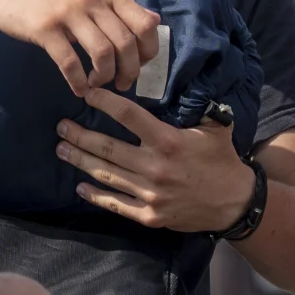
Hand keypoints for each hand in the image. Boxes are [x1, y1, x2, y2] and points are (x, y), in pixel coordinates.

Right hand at [0, 0, 162, 92]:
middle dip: (129, 72)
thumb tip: (154, 20)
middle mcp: (92, 1)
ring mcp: (68, 14)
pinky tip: (77, 88)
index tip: (138, 66)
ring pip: (102, 54)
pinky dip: (78, 81)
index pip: (144, 24)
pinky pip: (70, 62)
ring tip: (97, 86)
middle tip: (121, 84)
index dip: (147, 51)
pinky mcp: (45, 29)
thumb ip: (119, 7)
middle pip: (125, 43)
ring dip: (104, 78)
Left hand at [56, 91, 253, 234]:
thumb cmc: (222, 161)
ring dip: (80, 161)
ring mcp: (150, 194)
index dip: (104, 102)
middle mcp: (155, 167)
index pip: (128, 115)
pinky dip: (96, 195)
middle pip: (107, 148)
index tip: (86, 93)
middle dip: (80, 136)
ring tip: (62, 149)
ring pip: (106, 174)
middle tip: (61, 126)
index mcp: (168, 141)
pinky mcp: (149, 215)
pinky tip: (79, 186)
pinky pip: (116, 204)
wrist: (234, 203)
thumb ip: (197, 106)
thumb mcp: (215, 129)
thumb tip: (187, 79)